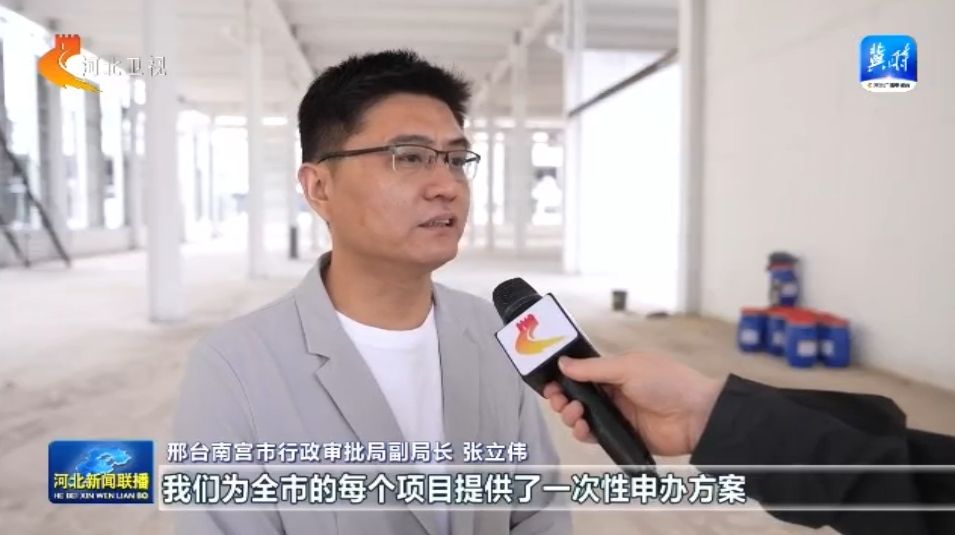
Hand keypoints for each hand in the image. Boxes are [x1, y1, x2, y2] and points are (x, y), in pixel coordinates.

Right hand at [541, 353, 724, 456]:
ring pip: (580, 417)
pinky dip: (582, 432)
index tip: (549, 382)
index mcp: (614, 371)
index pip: (580, 373)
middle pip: (576, 396)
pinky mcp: (620, 435)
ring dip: (570, 414)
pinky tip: (582, 427)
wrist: (695, 415)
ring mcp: (616, 415)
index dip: (562, 377)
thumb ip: (593, 368)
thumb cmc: (666, 381)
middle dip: (561, 397)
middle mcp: (612, 393)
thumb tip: (563, 363)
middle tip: (558, 399)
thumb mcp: (628, 367)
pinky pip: (593, 435)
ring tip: (576, 413)